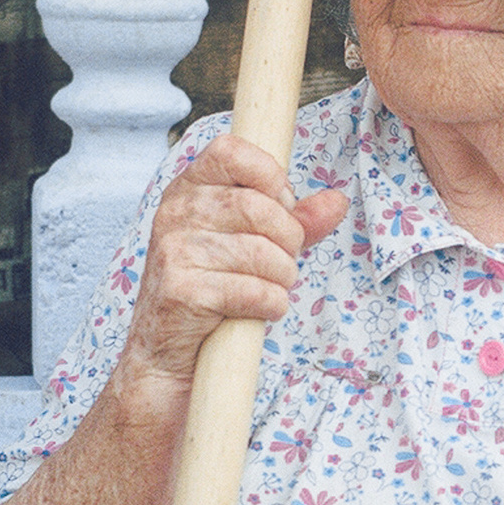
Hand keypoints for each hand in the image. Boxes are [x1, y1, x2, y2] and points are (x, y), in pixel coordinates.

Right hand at [119, 134, 346, 399]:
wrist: (166, 354)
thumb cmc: (211, 291)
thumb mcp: (252, 245)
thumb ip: (294, 220)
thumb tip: (337, 201)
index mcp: (188, 189)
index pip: (231, 151)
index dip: (269, 176)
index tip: (281, 205)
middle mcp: (174, 213)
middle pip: (257, 207)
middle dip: (288, 239)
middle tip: (284, 261)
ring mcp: (173, 251)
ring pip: (261, 252)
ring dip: (281, 277)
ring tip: (271, 288)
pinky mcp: (181, 290)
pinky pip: (253, 290)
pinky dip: (271, 304)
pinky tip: (261, 310)